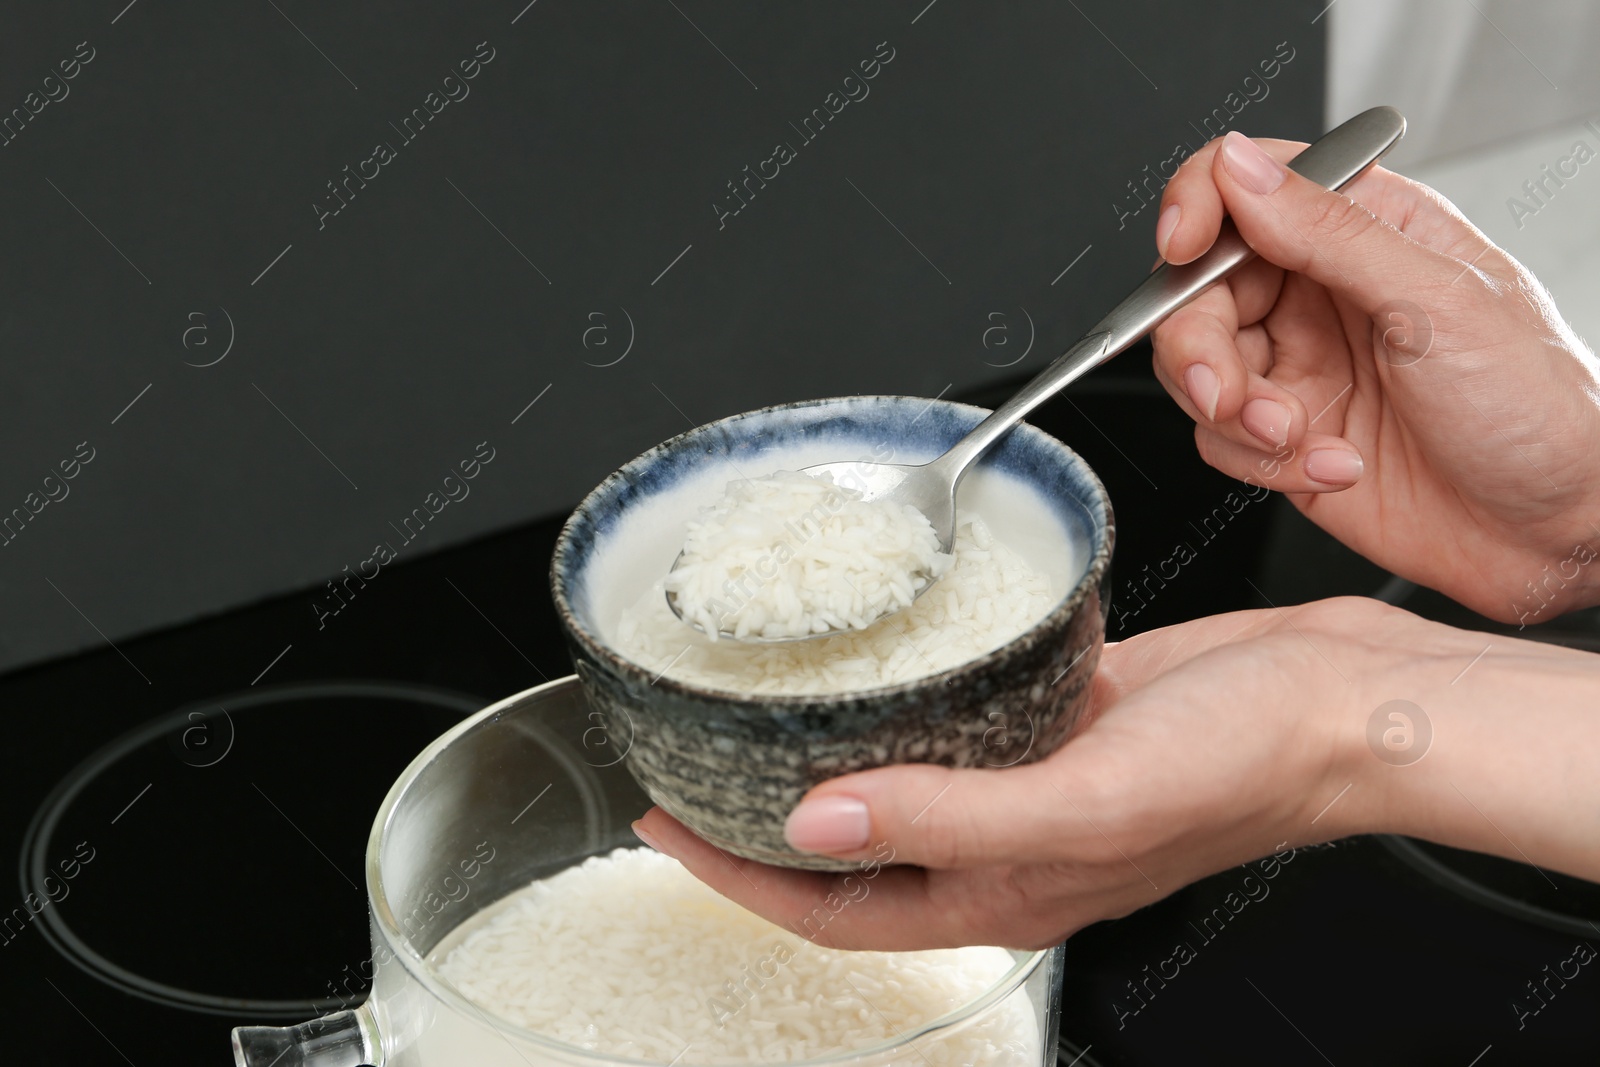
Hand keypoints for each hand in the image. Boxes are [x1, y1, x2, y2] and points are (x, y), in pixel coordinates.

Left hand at [634, 597, 1599, 950]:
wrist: (1340, 704)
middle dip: (759, 824)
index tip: (663, 824)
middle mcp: (1005, 839)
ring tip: (765, 710)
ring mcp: (1032, 777)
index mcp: (1000, 884)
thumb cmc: (1242, 765)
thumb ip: (946, 818)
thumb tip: (816, 827)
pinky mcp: (1063, 717)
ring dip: (832, 756)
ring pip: (903, 780)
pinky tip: (889, 651)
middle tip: (690, 767)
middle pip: (853, 850)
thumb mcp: (1081, 802)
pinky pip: (965, 716)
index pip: (832, 906)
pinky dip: (914, 698)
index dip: (738, 877)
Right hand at [1150, 132, 1599, 622]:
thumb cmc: (1537, 408)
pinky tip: (1334, 466)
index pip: (1245, 185)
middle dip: (1197, 347)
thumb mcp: (1435, 302)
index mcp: (1366, 230)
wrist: (1556, 532)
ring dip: (1233, 414)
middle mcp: (1321, 294)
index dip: (1198, 208)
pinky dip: (1260, 462)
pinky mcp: (1286, 439)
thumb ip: (1329, 232)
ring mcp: (1300, 368)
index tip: (1183, 251)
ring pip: (1195, 369)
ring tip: (1297, 436)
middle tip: (1226, 391)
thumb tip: (1240, 169)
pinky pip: (1220, 441)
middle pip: (1198, 290)